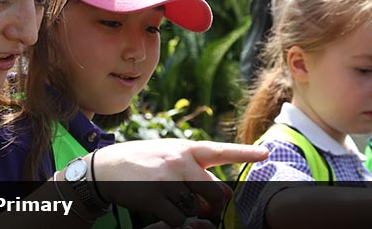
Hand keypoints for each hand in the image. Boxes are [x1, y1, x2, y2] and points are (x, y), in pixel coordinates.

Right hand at [91, 139, 268, 226]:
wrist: (105, 167)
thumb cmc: (142, 161)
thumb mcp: (168, 153)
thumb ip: (193, 166)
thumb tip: (219, 191)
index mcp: (185, 149)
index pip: (220, 151)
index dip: (245, 153)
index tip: (266, 153)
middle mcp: (179, 162)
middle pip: (215, 192)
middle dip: (213, 204)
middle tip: (200, 204)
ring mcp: (167, 180)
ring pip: (198, 208)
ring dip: (192, 212)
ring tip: (175, 202)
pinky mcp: (154, 198)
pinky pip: (179, 219)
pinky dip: (176, 221)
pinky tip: (164, 211)